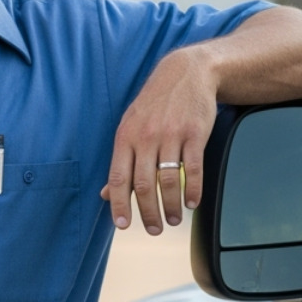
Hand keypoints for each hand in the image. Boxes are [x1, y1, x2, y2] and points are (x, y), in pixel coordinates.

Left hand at [101, 46, 217, 234]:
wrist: (185, 72)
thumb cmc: (155, 104)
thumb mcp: (130, 126)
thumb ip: (120, 161)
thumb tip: (105, 194)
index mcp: (126, 137)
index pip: (118, 177)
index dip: (119, 203)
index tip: (122, 225)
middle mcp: (146, 137)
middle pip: (144, 184)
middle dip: (148, 212)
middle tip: (154, 229)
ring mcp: (171, 135)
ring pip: (169, 180)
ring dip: (171, 206)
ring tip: (173, 220)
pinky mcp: (195, 133)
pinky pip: (193, 168)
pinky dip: (193, 190)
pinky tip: (192, 203)